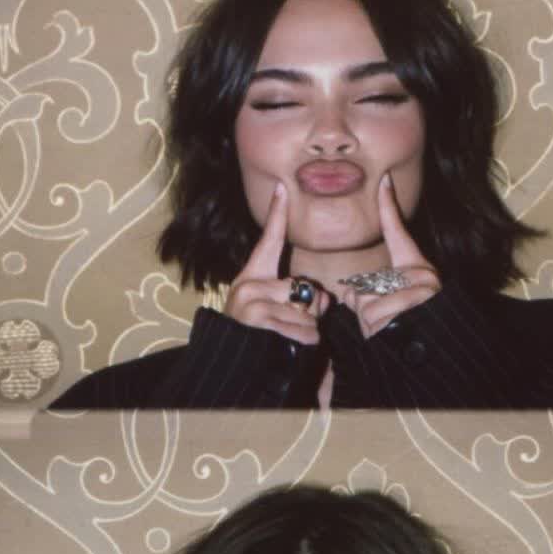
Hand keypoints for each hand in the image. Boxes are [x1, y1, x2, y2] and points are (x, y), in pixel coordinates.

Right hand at [224, 181, 328, 344]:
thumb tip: (323, 299)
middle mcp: (249, 285)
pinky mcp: (257, 318)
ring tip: (284, 340)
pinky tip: (286, 348)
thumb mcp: (274, 314)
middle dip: (309, 312)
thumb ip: (298, 299)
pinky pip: (302, 329)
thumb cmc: (255, 341)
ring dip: (306, 332)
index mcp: (252, 279)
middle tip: (290, 327)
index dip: (277, 214)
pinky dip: (304, 343)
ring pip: (307, 312)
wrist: (229, 367)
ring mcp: (251, 301)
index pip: (268, 242)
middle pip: (304, 288)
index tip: (283, 186)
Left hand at [339, 172, 440, 338]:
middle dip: (366, 310)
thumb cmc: (412, 335)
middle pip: (366, 284)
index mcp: (418, 272)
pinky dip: (375, 330)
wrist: (439, 355)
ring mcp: (418, 290)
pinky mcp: (412, 303)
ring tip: (393, 332)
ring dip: (371, 323)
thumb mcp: (391, 310)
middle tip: (389, 324)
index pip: (398, 234)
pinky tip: (393, 335)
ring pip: (367, 302)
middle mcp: (422, 277)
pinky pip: (374, 313)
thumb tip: (350, 292)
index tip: (383, 180)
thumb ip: (369, 295)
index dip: (389, 206)